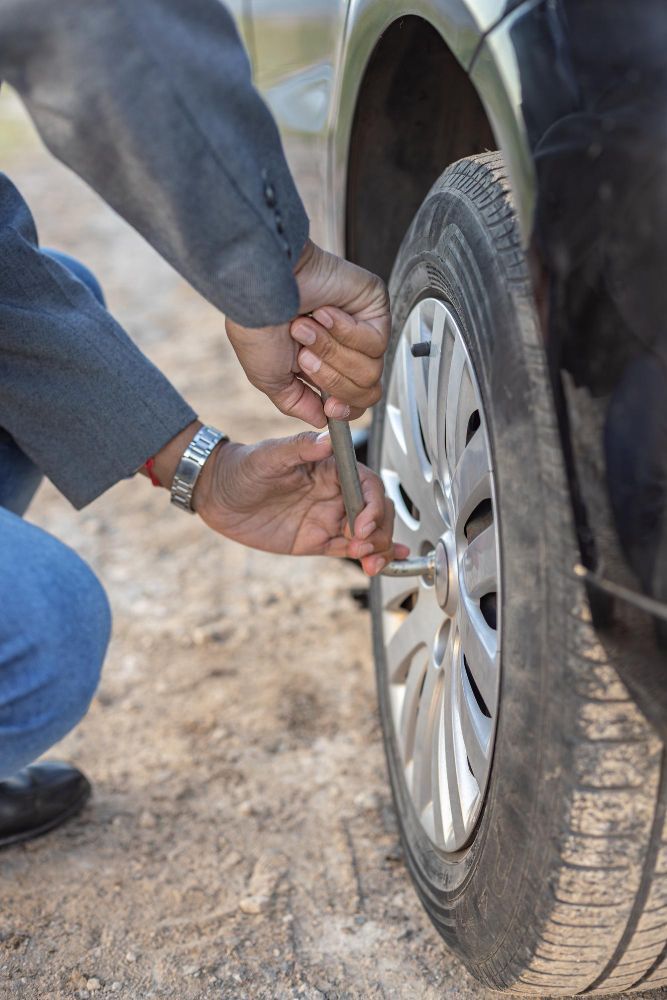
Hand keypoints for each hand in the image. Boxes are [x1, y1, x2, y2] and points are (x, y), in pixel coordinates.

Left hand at [193, 431, 408, 575]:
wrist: (216, 496)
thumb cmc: (242, 468)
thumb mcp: (268, 456)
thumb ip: (299, 447)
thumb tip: (327, 439)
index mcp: (330, 468)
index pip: (367, 485)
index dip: (372, 505)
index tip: (362, 525)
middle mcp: (335, 492)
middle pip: (375, 511)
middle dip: (380, 530)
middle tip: (365, 547)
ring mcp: (328, 517)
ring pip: (368, 533)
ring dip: (378, 547)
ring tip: (372, 563)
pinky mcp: (317, 540)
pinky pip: (349, 549)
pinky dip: (368, 557)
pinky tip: (380, 564)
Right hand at [225, 240, 389, 426]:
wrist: (260, 283)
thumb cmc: (257, 323)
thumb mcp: (270, 378)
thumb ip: (296, 402)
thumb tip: (322, 420)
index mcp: (321, 365)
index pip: (353, 402)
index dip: (345, 409)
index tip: (329, 407)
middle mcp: (343, 348)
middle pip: (365, 391)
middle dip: (332, 378)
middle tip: (303, 355)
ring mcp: (361, 327)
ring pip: (370, 369)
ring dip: (332, 351)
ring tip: (305, 328)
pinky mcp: (374, 307)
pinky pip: (374, 342)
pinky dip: (344, 331)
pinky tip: (323, 313)